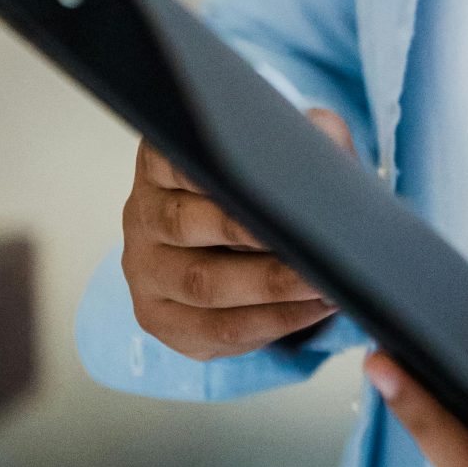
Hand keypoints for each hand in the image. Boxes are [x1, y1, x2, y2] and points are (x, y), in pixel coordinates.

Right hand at [120, 108, 352, 360]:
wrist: (242, 234)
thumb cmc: (263, 183)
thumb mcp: (284, 147)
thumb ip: (301, 136)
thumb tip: (324, 152)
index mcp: (161, 162)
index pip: (180, 160)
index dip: (223, 174)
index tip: (273, 184)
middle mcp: (143, 214)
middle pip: (186, 225)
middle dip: (253, 235)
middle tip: (311, 241)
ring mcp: (146, 271)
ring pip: (202, 287)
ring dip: (271, 289)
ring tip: (325, 281)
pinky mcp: (161, 318)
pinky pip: (214, 330)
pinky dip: (271, 322)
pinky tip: (312, 308)